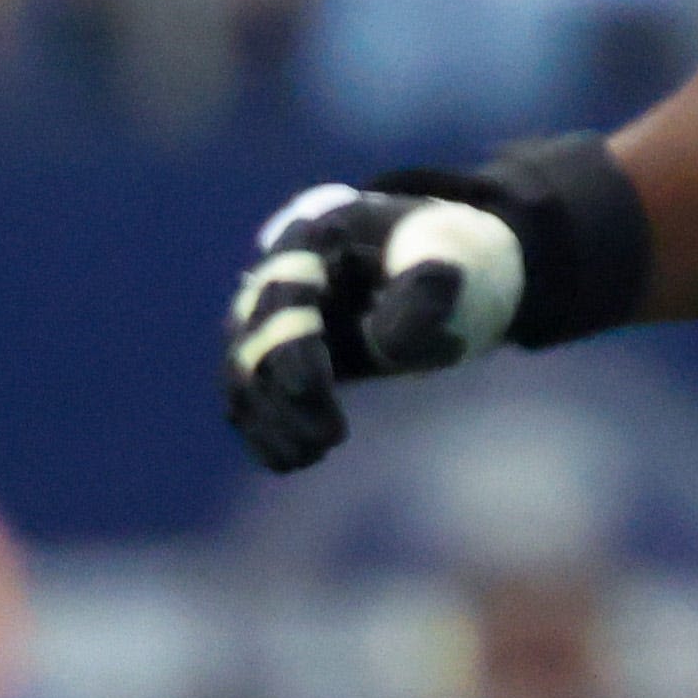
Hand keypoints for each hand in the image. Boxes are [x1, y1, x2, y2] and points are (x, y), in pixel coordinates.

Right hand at [222, 185, 524, 473]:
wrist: (451, 266)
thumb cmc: (451, 253)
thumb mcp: (452, 256)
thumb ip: (426, 292)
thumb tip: (384, 345)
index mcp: (316, 236)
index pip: (284, 291)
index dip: (289, 342)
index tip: (307, 388)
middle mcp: (279, 274)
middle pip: (255, 339)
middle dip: (283, 395)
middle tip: (329, 439)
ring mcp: (273, 317)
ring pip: (245, 375)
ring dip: (270, 420)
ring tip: (309, 456)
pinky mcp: (281, 355)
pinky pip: (254, 397)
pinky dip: (265, 430)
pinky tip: (290, 462)